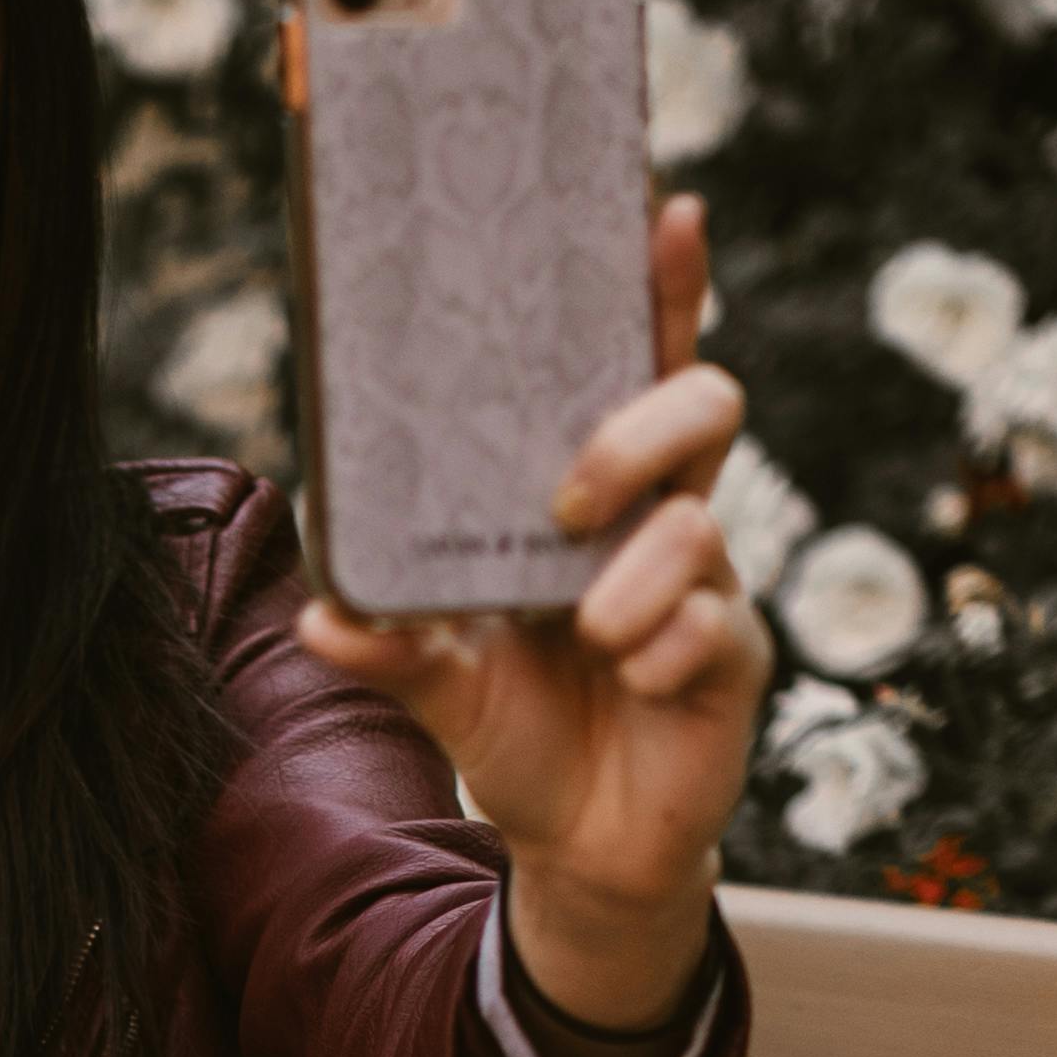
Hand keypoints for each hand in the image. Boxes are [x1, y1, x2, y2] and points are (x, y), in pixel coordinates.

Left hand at [297, 196, 766, 1027]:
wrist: (578, 846)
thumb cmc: (519, 730)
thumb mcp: (438, 683)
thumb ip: (390, 644)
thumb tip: (321, 612)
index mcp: (596, 492)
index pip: (636, 365)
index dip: (662, 288)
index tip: (666, 210)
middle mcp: (662, 519)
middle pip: (704, 404)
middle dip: (640, 428)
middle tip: (569, 498)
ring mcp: (709, 584)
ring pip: (700, 525)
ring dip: (629, 582)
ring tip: (588, 635)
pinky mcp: (736, 657)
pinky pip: (712, 626)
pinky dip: (658, 656)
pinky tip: (633, 685)